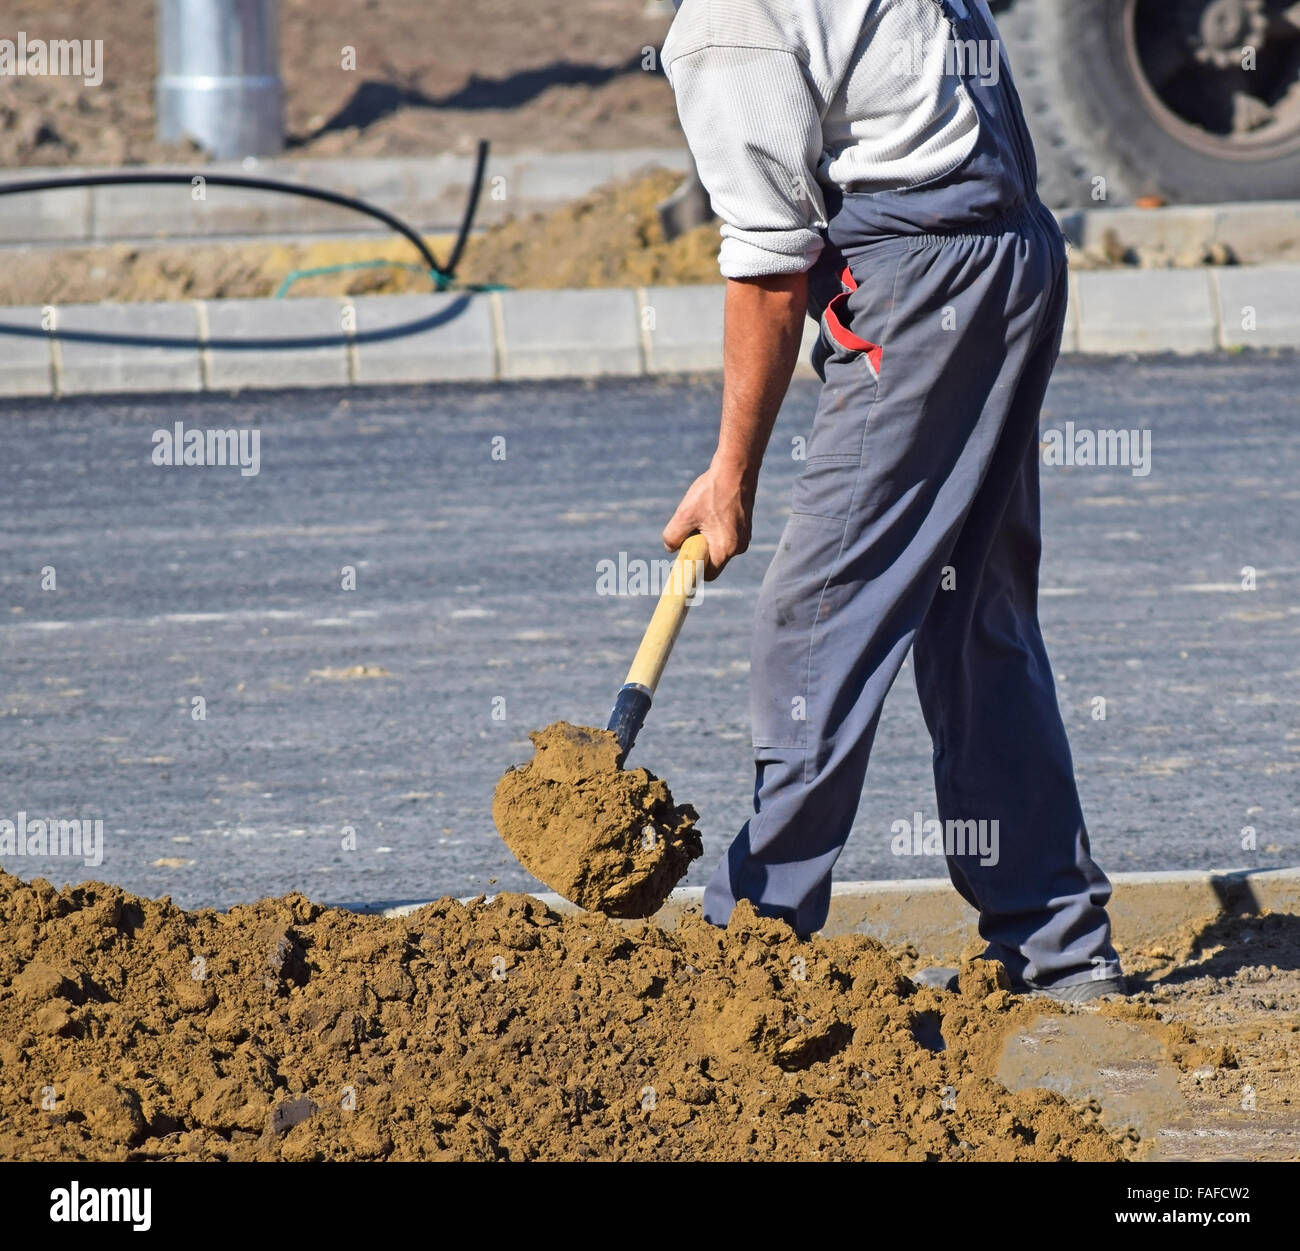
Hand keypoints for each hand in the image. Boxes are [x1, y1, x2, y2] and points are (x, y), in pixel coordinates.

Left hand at [662, 460, 754, 579]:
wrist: (736, 468)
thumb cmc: (711, 492)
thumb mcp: (684, 515)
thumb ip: (672, 537)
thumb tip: (670, 547)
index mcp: (725, 549)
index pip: (706, 574)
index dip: (692, 570)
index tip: (682, 561)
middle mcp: (739, 547)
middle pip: (712, 560)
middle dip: (698, 549)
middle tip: (689, 530)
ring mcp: (744, 535)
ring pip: (718, 545)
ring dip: (705, 537)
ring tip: (701, 514)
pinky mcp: (745, 525)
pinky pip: (726, 534)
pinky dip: (714, 528)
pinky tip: (711, 508)